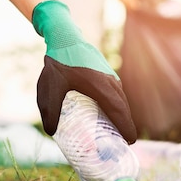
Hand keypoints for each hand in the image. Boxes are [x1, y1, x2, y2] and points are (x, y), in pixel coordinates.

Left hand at [32, 0, 136, 142]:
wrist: (64, 36)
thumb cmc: (58, 62)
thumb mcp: (49, 89)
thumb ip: (50, 111)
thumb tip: (51, 133)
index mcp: (100, 86)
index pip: (118, 111)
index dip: (126, 127)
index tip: (131, 142)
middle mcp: (109, 82)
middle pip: (123, 108)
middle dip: (127, 126)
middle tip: (125, 144)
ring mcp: (110, 76)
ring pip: (121, 100)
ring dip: (123, 116)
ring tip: (120, 133)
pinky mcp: (107, 74)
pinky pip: (117, 94)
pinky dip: (119, 107)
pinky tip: (111, 114)